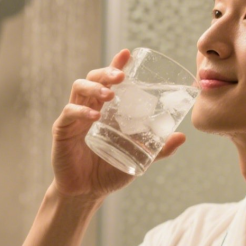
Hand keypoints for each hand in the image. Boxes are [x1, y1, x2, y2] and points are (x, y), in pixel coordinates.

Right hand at [51, 49, 185, 198]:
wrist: (87, 192)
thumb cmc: (111, 170)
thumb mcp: (139, 158)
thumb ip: (159, 149)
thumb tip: (182, 136)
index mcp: (106, 109)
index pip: (110, 81)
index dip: (116, 65)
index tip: (127, 54)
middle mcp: (89, 107)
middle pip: (93, 78)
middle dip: (107, 72)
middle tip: (122, 76)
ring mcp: (75, 117)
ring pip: (80, 89)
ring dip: (95, 87)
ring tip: (110, 94)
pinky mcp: (63, 130)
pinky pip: (69, 113)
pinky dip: (81, 111)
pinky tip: (95, 116)